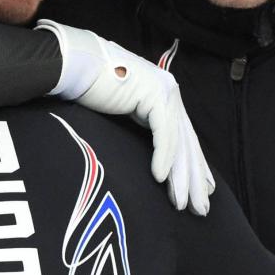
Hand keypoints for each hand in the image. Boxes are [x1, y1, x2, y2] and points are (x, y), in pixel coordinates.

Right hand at [36, 19, 214, 215]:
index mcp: (162, 94)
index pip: (183, 135)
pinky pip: (163, 133)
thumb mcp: (123, 111)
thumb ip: (140, 126)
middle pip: (186, 141)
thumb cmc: (90, 90)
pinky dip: (163, 158)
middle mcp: (168, 90)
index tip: (200, 192)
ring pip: (178, 141)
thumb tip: (151, 157)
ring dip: (179, 175)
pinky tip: (159, 178)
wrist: (74, 65)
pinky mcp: (153, 93)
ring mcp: (163, 90)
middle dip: (193, 178)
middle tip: (200, 208)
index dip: (193, 166)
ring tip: (181, 202)